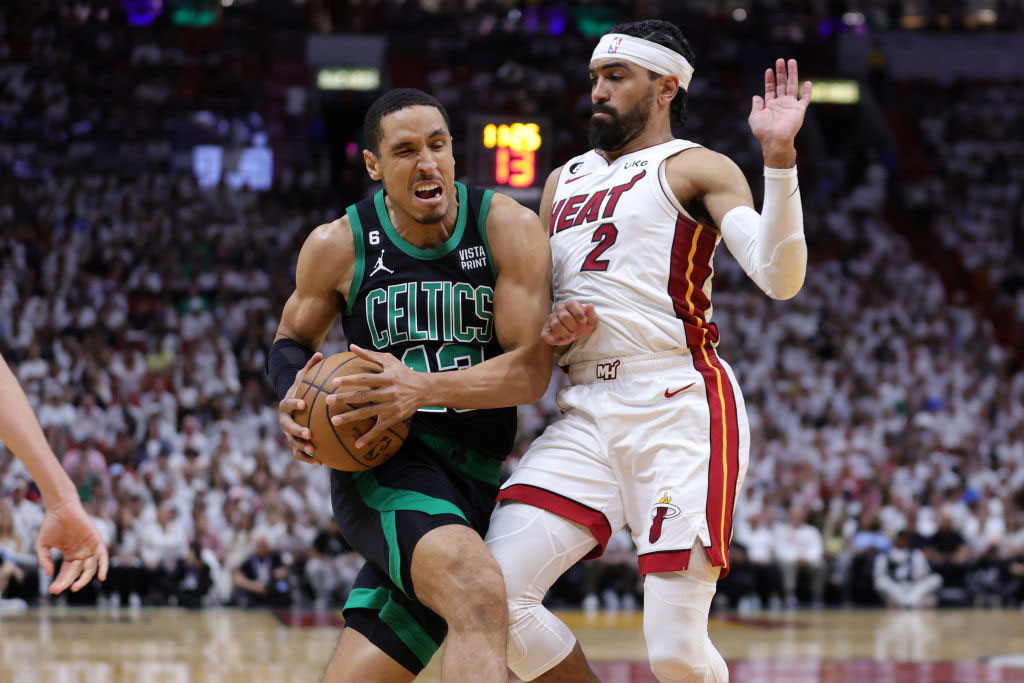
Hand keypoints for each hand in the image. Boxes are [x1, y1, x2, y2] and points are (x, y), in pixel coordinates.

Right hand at [36, 498, 108, 592]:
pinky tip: (101, 577)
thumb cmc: (51, 524)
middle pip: (76, 572)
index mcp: (70, 555)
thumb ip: (44, 559)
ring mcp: (89, 547)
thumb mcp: (43, 545)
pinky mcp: (96, 541)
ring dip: (84, 579)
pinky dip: (103, 566)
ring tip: (75, 587)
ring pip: (89, 568)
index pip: (66, 572)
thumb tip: (48, 573)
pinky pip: (102, 556)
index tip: (52, 591)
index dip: (60, 581)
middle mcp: (81, 553)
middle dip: (67, 582)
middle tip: (58, 590)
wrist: (61, 508)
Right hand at [278, 352, 323, 466]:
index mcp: (286, 404)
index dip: (294, 404)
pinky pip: (299, 454)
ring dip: (302, 447)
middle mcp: (284, 420)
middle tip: (309, 433)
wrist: (293, 406)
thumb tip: (320, 354)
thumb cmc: (302, 390)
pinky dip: (308, 459)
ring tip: (314, 449)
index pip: (287, 404)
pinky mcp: (294, 444)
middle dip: (297, 431)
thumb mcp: (304, 378)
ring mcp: (288, 434)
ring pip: (292, 443)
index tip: (303, 404)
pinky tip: (321, 462)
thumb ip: (310, 367)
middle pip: (287, 427)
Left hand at [326, 345, 424, 448]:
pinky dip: (369, 437)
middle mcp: (388, 392)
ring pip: (368, 413)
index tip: (334, 382)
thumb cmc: (403, 372)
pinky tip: (356, 445)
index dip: (350, 380)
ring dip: (351, 418)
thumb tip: (351, 347)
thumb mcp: (389, 360)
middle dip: (345, 399)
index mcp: (386, 377)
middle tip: (328, 401)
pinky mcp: (394, 418)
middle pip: (363, 396)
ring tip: (334, 421)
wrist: (424, 389)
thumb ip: (369, 355)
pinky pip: (380, 429)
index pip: (365, 378)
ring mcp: (391, 407)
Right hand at [541, 300, 597, 345]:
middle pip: (564, 316)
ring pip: (556, 325)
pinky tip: (563, 340)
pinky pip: (547, 335)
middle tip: (576, 329)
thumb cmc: (582, 324)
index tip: (584, 321)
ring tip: (571, 336)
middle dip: (573, 326)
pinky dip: (556, 340)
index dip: (578, 314)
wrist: (576, 333)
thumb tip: (590, 305)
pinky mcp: (546, 329)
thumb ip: (591, 314)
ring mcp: (552, 318)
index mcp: (570, 304)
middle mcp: (559, 309)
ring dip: (565, 333)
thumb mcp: (591, 321)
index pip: (571, 304)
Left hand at [749, 58, 811, 166]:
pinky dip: (808, 91)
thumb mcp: (754, 116)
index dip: (769, 79)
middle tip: (780, 60)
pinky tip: (808, 82)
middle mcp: (781, 103)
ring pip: (793, 86)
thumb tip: (756, 96)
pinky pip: (805, 99)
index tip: (769, 69)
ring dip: (792, 74)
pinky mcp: (799, 110)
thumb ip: (756, 105)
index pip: (770, 88)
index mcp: (770, 105)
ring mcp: (790, 105)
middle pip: (782, 84)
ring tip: (792, 61)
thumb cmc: (763, 130)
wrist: (775, 139)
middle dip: (781, 72)